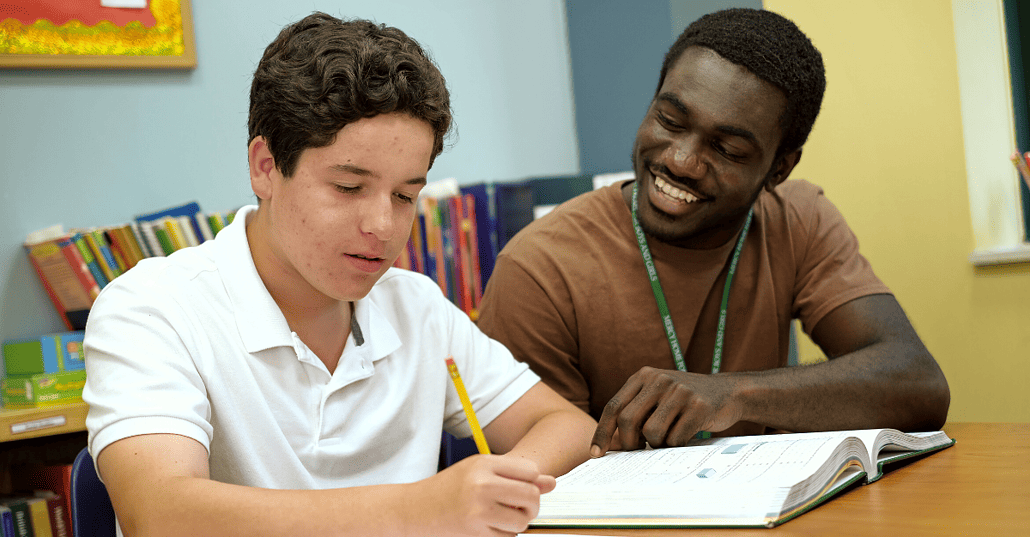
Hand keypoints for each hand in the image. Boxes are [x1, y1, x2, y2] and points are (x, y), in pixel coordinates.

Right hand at [417, 454, 555, 535]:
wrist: (411, 510)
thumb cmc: (446, 490)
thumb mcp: (477, 472)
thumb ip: (514, 475)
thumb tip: (551, 482)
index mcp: (483, 463)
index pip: (531, 472)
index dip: (532, 483)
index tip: (520, 490)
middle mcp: (482, 484)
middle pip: (531, 496)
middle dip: (530, 507)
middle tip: (517, 509)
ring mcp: (478, 509)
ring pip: (522, 521)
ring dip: (516, 524)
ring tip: (499, 518)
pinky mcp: (474, 532)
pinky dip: (503, 535)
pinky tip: (486, 528)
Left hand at [590, 366, 740, 455]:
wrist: (728, 391)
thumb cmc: (685, 400)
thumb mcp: (657, 395)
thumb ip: (636, 411)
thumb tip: (612, 444)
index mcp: (643, 376)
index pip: (613, 406)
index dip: (602, 432)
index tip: (596, 453)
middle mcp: (659, 379)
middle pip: (628, 421)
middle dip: (629, 444)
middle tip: (638, 451)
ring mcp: (680, 391)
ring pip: (651, 432)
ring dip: (657, 444)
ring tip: (670, 436)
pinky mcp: (699, 405)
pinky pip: (675, 439)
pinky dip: (677, 445)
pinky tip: (687, 435)